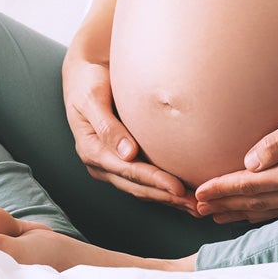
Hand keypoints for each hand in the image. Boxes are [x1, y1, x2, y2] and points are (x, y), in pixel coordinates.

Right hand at [62, 51, 200, 215]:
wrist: (83, 73)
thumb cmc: (87, 81)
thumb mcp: (92, 98)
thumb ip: (108, 126)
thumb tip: (128, 153)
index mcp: (91, 150)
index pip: (128, 171)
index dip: (154, 181)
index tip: (178, 188)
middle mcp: (100, 164)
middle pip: (137, 187)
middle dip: (166, 197)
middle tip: (194, 204)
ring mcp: (109, 166)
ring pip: (141, 189)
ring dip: (167, 199)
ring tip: (193, 206)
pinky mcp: (120, 162)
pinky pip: (142, 181)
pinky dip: (162, 189)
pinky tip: (180, 194)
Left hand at [192, 87, 277, 224]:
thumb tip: (248, 163)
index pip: (251, 184)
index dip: (222, 188)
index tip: (198, 193)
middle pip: (256, 201)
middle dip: (225, 203)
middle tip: (196, 208)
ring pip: (270, 208)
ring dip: (241, 210)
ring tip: (217, 214)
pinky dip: (264, 211)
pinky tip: (255, 212)